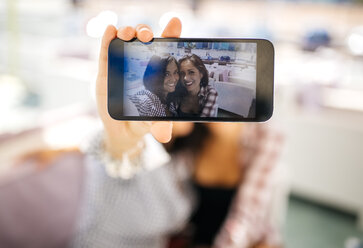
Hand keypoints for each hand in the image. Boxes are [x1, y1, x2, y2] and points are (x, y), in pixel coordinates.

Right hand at [96, 18, 181, 158]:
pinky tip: (110, 30)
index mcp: (157, 70)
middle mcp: (140, 63)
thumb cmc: (142, 119)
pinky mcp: (105, 69)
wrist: (121, 128)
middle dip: (145, 32)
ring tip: (128, 34)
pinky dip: (107, 38)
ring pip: (126, 40)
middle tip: (146, 36)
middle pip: (144, 39)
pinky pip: (105, 50)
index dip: (170, 33)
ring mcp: (122, 64)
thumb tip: (164, 136)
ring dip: (127, 32)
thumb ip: (159, 124)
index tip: (175, 22)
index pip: (165, 48)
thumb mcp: (152, 120)